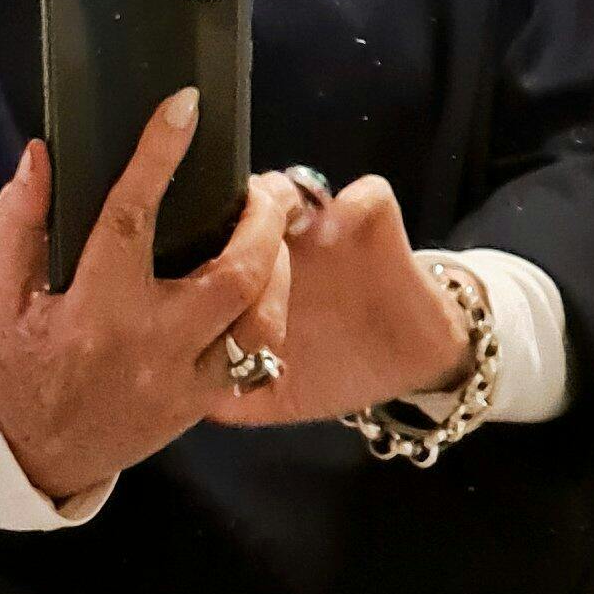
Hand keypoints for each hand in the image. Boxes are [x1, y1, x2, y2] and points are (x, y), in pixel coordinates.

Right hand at [0, 94, 299, 504]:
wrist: (42, 455)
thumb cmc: (26, 368)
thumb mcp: (9, 298)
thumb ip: (22, 225)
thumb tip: (39, 155)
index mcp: (93, 309)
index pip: (131, 219)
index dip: (159, 157)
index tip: (184, 107)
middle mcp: (147, 345)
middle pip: (235, 273)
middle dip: (263, 220)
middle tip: (262, 187)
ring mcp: (184, 380)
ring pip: (261, 318)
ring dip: (277, 266)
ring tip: (270, 231)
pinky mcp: (204, 404)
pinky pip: (258, 359)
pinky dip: (270, 315)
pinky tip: (264, 285)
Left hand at [194, 173, 471, 428]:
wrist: (408, 364)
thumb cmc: (334, 372)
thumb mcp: (272, 395)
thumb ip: (228, 396)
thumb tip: (185, 406)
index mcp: (253, 282)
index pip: (208, 242)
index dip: (193, 249)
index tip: (185, 273)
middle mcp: (286, 246)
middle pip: (241, 205)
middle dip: (229, 217)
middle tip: (223, 244)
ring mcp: (330, 230)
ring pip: (292, 187)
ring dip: (277, 201)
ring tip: (272, 233)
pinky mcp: (377, 224)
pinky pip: (365, 194)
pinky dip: (346, 205)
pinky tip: (328, 234)